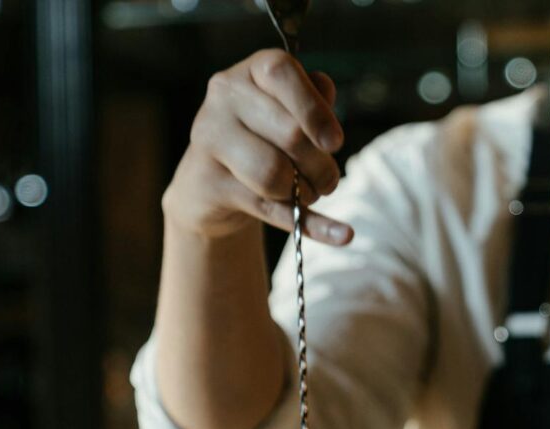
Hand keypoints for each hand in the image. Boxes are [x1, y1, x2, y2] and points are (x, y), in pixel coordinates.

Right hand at [162, 49, 352, 244]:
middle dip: (321, 166)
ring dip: (305, 193)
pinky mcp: (208, 182)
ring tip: (309, 195)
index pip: (282, 72)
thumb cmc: (263, 139)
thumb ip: (314, 100)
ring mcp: (210, 137)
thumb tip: (327, 95)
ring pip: (273, 173)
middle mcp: (225, 96)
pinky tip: (342, 236)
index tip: (335, 143)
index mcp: (251, 71)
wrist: (209, 184)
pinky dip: (310, 225)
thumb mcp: (290, 113)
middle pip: (290, 134)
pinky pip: (268, 207)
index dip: (316, 109)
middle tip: (328, 181)